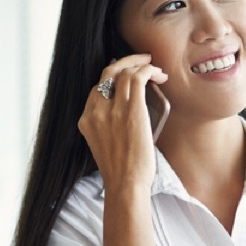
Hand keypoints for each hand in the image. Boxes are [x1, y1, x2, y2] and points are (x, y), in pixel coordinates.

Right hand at [77, 54, 168, 196]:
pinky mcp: (131, 110)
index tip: (128, 75)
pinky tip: (159, 75)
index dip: (114, 76)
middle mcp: (95, 111)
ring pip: (124, 72)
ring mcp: (112, 109)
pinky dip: (150, 70)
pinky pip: (138, 77)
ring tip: (155, 69)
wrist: (125, 184)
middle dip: (126, 62)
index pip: (97, 87)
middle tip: (142, 60)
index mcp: (86, 120)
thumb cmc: (121, 171)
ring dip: (142, 65)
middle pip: (107, 73)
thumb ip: (106, 127)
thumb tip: (122, 115)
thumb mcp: (103, 145)